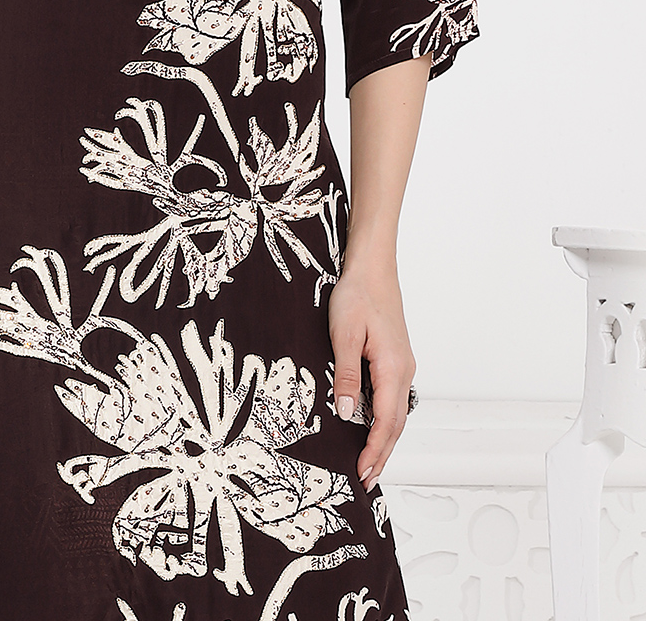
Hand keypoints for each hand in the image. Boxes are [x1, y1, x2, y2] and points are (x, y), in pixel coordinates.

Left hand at [328, 259, 415, 489]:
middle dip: (382, 454)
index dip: (374, 451)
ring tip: (370, 462)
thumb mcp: (343, 335)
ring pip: (397, 412)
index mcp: (393, 368)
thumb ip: (346, 376)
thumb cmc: (357, 295)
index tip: (362, 473)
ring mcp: (403, 364)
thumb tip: (347, 415)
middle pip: (396, 424)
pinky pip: (394, 398)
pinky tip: (372, 425)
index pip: (386, 422)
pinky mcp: (397, 358)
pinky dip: (386, 419)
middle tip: (366, 480)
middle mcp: (404, 370)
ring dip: (385, 439)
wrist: (373, 267)